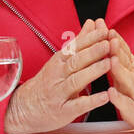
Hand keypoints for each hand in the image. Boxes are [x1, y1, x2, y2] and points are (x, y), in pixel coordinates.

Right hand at [4, 18, 111, 133]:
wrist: (25, 108)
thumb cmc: (49, 81)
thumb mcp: (61, 60)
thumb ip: (80, 42)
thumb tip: (92, 22)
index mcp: (59, 62)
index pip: (74, 47)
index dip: (90, 39)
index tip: (104, 31)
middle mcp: (58, 75)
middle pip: (75, 61)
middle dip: (92, 52)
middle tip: (108, 44)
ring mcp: (60, 93)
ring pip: (76, 80)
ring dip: (93, 71)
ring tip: (109, 64)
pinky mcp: (63, 111)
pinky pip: (77, 106)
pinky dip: (91, 101)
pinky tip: (105, 96)